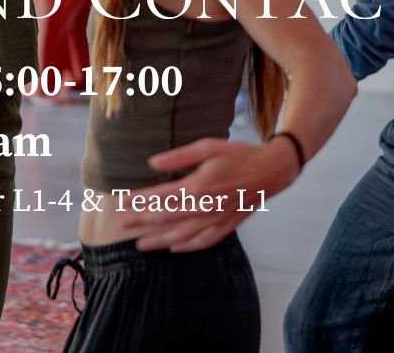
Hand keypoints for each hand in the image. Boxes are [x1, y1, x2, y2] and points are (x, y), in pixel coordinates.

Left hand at [121, 138, 300, 251]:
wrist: (273, 170)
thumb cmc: (239, 154)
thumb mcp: (208, 146)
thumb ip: (178, 157)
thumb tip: (151, 163)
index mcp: (200, 185)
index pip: (162, 196)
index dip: (139, 200)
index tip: (121, 202)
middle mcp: (207, 206)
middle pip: (168, 218)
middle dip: (142, 222)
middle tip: (120, 225)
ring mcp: (218, 219)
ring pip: (184, 235)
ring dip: (160, 240)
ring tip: (140, 244)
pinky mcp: (229, 225)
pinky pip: (205, 241)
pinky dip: (188, 246)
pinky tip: (174, 247)